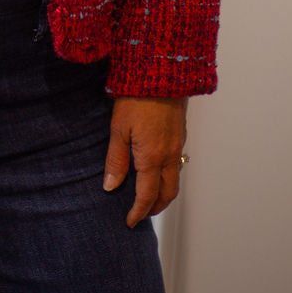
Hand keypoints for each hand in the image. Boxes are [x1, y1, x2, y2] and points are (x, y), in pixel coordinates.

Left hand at [103, 96, 187, 225]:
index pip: (147, 196)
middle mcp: (169, 155)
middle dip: (156, 208)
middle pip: (168, 193)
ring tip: (150, 195)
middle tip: (142, 213)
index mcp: (152, 158)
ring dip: (164, 192)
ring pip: (175, 179)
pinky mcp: (181, 132)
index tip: (130, 221)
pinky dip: (169, 175)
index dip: (138, 212)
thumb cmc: (137, 97)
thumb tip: (111, 187)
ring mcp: (178, 144)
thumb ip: (116, 160)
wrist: (162, 71)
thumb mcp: (119, 129)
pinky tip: (158, 168)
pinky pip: (178, 162)